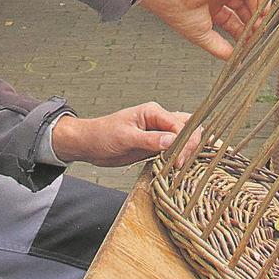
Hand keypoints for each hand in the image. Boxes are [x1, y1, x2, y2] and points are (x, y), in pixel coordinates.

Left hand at [51, 103, 201, 166]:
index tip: (178, 160)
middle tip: (179, 165)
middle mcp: (159, 120)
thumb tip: (172, 141)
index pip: (180, 124)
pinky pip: (173, 148)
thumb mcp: (125, 137)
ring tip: (178, 166)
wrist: (89, 144)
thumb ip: (149, 139)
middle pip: (187, 128)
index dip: (183, 142)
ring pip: (184, 137)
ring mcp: (158, 133)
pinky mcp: (155, 145)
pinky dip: (178, 156)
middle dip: (189, 146)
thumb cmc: (103, 135)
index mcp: (153, 112)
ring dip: (185, 151)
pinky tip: (175, 166)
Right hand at [139, 0, 269, 59]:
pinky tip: (263, 8)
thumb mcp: (202, 35)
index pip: (234, 20)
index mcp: (211, 6)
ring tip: (260, 24)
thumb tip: (233, 58)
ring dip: (261, 10)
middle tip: (257, 35)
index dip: (243, 32)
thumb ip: (219, 47)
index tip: (249, 43)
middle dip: (254, 23)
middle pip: (246, 8)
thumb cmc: (179, 9)